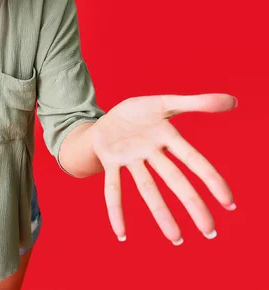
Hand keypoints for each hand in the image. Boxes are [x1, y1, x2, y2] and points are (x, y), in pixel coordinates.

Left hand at [90, 93, 237, 244]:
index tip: (229, 202)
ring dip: (161, 213)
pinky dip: (115, 210)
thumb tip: (233, 100)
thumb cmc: (139, 114)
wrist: (107, 119)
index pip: (192, 159)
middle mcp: (150, 152)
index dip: (210, 178)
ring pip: (146, 187)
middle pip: (173, 179)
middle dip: (191, 204)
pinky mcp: (109, 162)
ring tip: (176, 239)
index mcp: (166, 137)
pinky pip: (112, 188)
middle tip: (209, 231)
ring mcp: (130, 159)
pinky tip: (120, 233)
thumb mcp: (165, 103)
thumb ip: (196, 103)